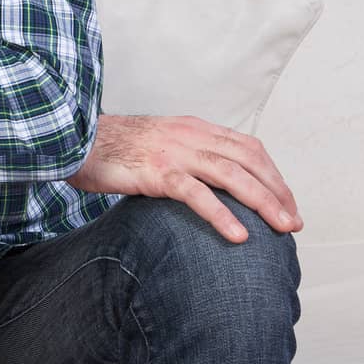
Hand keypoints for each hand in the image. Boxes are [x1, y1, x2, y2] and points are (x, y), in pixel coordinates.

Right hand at [68, 115, 302, 242]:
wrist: (70, 136)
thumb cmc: (107, 148)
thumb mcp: (155, 145)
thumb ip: (182, 158)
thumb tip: (203, 186)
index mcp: (193, 127)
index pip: (248, 147)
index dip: (273, 175)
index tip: (285, 201)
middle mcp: (190, 135)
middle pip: (249, 161)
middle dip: (278, 192)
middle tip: (293, 222)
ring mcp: (174, 152)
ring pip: (233, 175)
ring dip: (263, 203)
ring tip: (282, 229)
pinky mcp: (156, 171)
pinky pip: (196, 194)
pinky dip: (222, 215)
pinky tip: (238, 236)